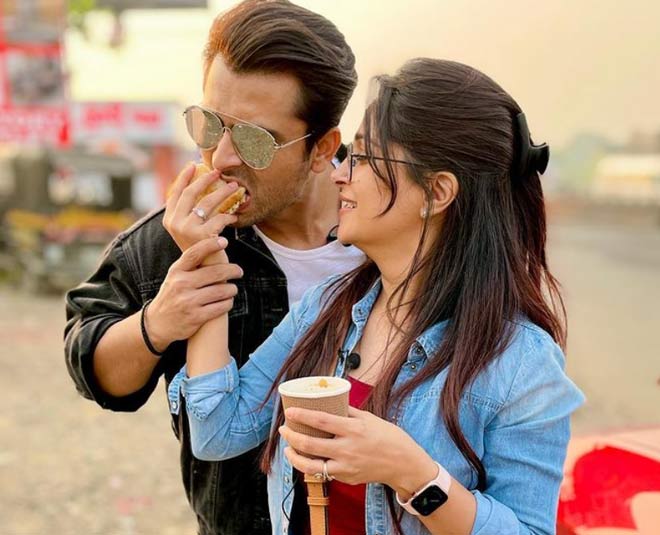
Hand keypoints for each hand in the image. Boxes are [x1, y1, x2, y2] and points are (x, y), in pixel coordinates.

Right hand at [145, 236, 243, 350]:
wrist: (157, 323)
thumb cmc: (172, 295)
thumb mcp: (174, 277)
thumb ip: (190, 266)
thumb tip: (214, 249)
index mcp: (176, 271)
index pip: (194, 254)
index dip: (210, 245)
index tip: (224, 241)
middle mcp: (181, 284)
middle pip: (215, 272)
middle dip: (232, 270)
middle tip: (239, 271)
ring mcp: (188, 301)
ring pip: (221, 291)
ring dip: (232, 289)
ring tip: (233, 289)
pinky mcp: (195, 317)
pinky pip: (221, 307)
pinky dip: (228, 303)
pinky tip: (228, 301)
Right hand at [163, 163, 239, 251]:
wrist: (203, 275)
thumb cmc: (201, 251)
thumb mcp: (191, 231)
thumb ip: (192, 214)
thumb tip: (201, 188)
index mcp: (170, 220)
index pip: (175, 193)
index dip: (184, 177)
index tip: (194, 165)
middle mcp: (174, 223)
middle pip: (190, 193)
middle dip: (206, 179)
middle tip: (219, 172)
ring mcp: (186, 229)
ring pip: (207, 202)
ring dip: (224, 192)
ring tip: (235, 187)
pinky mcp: (201, 236)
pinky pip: (219, 218)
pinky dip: (229, 216)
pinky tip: (235, 216)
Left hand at [279, 406, 436, 491]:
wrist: (403, 464)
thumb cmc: (388, 436)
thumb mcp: (369, 418)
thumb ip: (348, 411)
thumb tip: (329, 401)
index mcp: (353, 429)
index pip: (321, 420)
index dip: (302, 416)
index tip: (289, 412)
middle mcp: (347, 449)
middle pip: (310, 444)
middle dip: (291, 436)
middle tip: (284, 429)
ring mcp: (345, 467)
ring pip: (310, 466)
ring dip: (294, 456)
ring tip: (288, 448)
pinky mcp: (346, 478)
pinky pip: (323, 472)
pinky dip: (311, 465)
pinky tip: (305, 458)